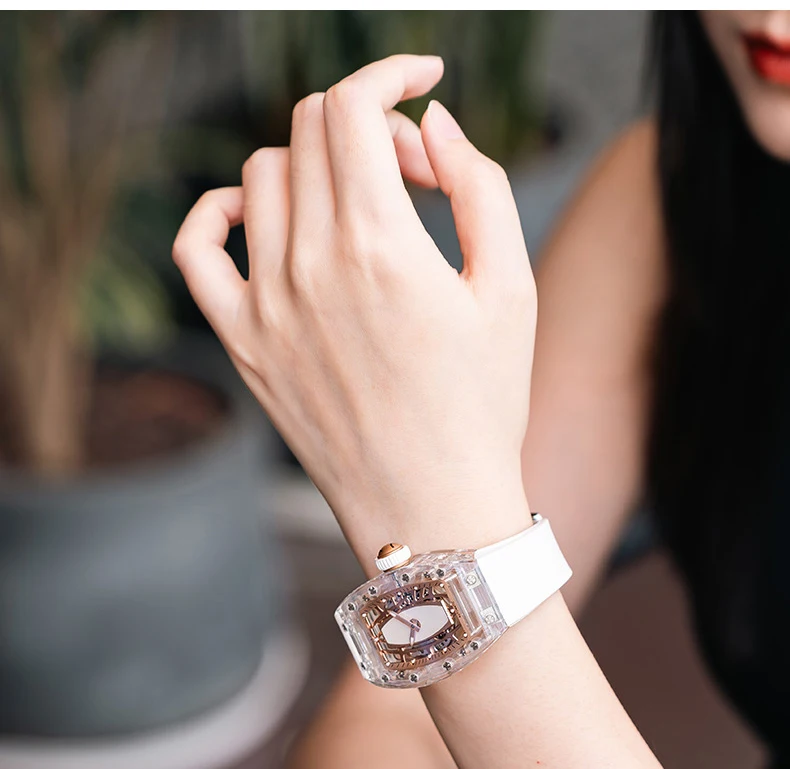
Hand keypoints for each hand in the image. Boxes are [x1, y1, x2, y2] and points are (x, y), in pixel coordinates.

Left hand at [173, 55, 535, 570]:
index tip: (421, 81)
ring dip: (314, 163)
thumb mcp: (511, 288)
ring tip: (359, 204)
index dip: (391, 74)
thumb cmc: (484, 404)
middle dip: (365, 120)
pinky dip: (218, 211)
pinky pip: (197, 250)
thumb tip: (430, 122)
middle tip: (410, 167)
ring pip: (263, 175)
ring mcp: (265, 307)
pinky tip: (255, 213)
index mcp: (381, 245)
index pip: (354, 106)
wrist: (433, 508)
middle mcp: (310, 266)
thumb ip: (477, 184)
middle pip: (309, 128)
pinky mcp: (242, 344)